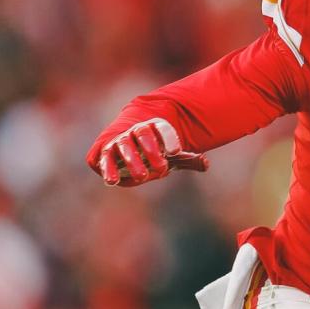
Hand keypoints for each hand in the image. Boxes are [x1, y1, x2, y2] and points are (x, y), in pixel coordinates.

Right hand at [91, 118, 208, 186]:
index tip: (176, 152)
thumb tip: (205, 163)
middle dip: (151, 150)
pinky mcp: (105, 153)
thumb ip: (189, 160)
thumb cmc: (157, 153)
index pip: (162, 127)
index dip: (169, 138)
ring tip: (142, 177)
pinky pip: (105, 158)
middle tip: (162, 169)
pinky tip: (112, 181)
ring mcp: (120, 140)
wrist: (131, 150)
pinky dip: (108, 168)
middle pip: (142, 134)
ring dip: (132, 160)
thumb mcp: (174, 156)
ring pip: (124, 145)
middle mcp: (136, 130)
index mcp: (154, 127)